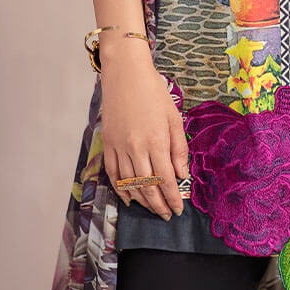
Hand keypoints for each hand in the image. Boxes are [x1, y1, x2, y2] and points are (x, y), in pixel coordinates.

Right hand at [101, 54, 189, 218]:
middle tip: (166, 215)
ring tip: (152, 209)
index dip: (172, 198)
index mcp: (156, 140)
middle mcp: (136, 148)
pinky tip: (128, 199)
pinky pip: (113, 174)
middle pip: (147, 186)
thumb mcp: (174, 117)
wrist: (125, 74)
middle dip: (158, 205)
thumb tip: (182, 174)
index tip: (178, 210)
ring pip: (129, 184)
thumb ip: (178, 148)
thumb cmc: (154, 92)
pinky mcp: (107, 144)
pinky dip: (120, 189)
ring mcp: (119, 147)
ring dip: (142, 201)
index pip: (166, 179)